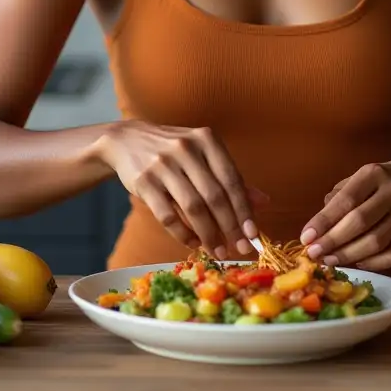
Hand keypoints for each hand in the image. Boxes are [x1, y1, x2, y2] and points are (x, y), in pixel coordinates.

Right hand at [98, 120, 264, 258]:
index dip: (244, 209)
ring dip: (209, 234)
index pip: (231, 179)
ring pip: (193, 207)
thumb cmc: (173, 150)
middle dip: (230, 227)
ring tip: (218, 251)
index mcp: (206, 139)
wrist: (126, 140)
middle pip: (214, 195)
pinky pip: (167, 215)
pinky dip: (183, 234)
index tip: (254, 234)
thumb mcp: (203, 155)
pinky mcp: (144, 181)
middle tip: (240, 248)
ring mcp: (163, 164)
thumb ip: (230, 178)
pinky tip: (193, 242)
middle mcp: (186, 148)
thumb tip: (263, 202)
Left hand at [299, 161, 390, 270]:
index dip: (324, 221)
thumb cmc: (379, 182)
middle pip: (361, 222)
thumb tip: (318, 227)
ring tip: (329, 260)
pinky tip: (356, 263)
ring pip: (377, 242)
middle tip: (314, 254)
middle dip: (333, 241)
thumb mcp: (359, 178)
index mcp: (374, 174)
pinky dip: (372, 264)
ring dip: (349, 255)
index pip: (346, 200)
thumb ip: (338, 197)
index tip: (306, 237)